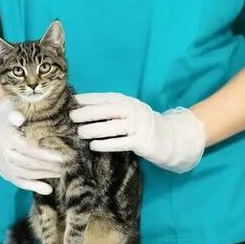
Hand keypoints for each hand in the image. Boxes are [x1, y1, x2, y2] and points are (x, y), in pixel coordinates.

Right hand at [0, 99, 62, 193]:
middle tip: (68, 165)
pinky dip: (34, 186)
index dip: (45, 154)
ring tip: (63, 172)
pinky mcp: (8, 173)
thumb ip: (17, 114)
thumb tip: (19, 118)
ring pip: (27, 173)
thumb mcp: (17, 110)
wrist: (3, 126)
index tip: (62, 156)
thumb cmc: (18, 116)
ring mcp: (7, 164)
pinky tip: (48, 189)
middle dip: (49, 166)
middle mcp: (6, 153)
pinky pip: (21, 183)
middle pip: (29, 163)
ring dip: (46, 174)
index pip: (28, 149)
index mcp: (9, 138)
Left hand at [70, 93, 205, 172]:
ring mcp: (139, 126)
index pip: (106, 97)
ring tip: (80, 133)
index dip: (89, 98)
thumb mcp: (129, 114)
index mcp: (128, 102)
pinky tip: (94, 146)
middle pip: (109, 109)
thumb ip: (111, 111)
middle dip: (89, 112)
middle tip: (72, 117)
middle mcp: (134, 111)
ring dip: (95, 129)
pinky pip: (122, 142)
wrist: (172, 139)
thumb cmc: (142, 127)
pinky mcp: (143, 142)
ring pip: (114, 126)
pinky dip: (107, 144)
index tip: (73, 101)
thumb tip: (82, 111)